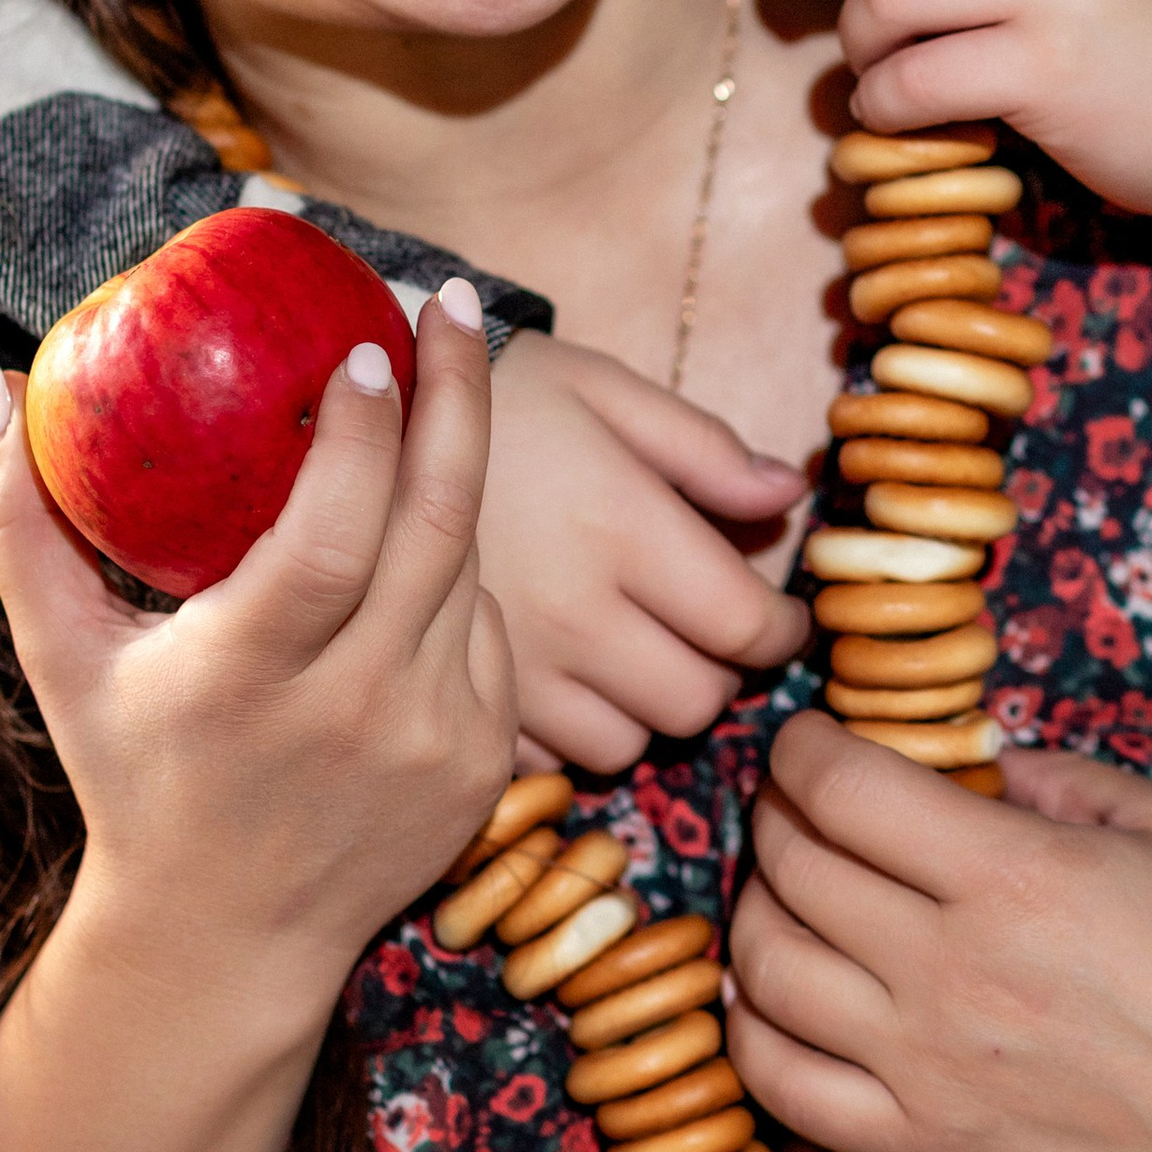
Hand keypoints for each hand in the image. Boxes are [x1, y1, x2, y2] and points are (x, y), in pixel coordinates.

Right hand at [0, 288, 514, 1055]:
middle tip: (450, 304)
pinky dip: (456, 575)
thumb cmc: (133, 773)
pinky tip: (413, 546)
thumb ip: (19, 520)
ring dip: (451, 478)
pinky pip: (492, 628)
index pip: (335, 537)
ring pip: (470, 568)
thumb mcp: (59, 655)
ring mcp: (433, 742)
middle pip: (437, 526)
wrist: (225, 943)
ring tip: (427, 402)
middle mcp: (355, 713)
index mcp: (249, 679)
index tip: (367, 344)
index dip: (364, 436)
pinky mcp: (483, 763)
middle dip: (458, 396)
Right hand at [482, 329, 807, 773]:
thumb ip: (705, 447)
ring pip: (626, 745)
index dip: (781, 630)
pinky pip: (549, 761)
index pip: (745, 625)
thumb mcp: (605, 390)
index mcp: (621, 527)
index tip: (780, 619)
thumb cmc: (504, 395)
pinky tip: (561, 674)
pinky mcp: (459, 700)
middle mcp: (573, 613)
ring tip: (627, 653)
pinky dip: (570, 731)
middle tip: (701, 633)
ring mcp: (511, 668)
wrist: (363, 427)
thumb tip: (789, 498)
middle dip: (716, 671)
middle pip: (695, 701)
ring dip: (644, 709)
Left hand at [726, 726, 1151, 1151]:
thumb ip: (1056, 776)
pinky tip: (778, 993)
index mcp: (1014, 873)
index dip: (801, 748)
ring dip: (755, 910)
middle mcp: (951, 967)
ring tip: (790, 892)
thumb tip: (966, 759)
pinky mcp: (920, 1149)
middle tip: (801, 807)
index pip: (837, 785)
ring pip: (764, 966)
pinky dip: (750, 1027)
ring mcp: (925, 1067)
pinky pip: (778, 1084)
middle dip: (778, 814)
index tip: (810, 743)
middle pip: (790, 864)